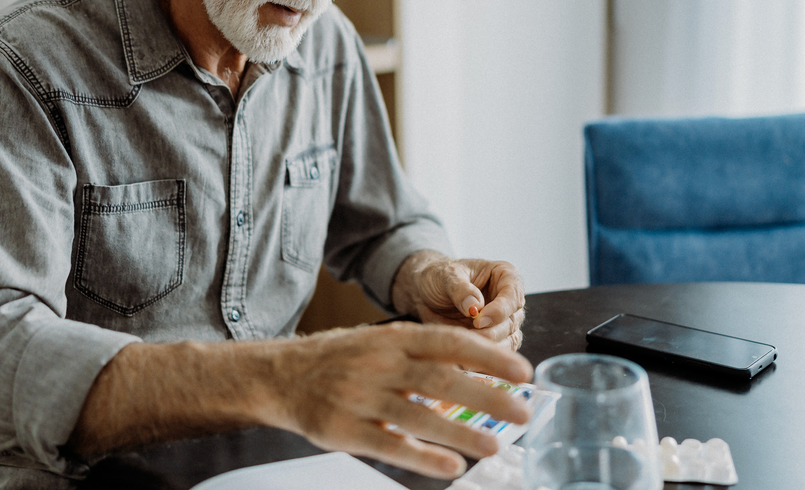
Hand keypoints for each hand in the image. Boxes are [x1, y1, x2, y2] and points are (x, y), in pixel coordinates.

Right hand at [266, 323, 532, 477]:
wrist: (281, 376)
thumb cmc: (342, 359)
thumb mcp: (382, 343)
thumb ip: (424, 355)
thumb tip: (482, 370)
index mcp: (394, 337)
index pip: (450, 342)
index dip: (489, 356)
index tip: (523, 372)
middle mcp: (379, 364)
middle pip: (441, 379)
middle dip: (486, 396)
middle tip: (522, 412)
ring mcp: (360, 397)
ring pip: (418, 415)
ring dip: (461, 432)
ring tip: (494, 446)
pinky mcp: (344, 430)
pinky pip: (389, 445)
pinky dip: (423, 457)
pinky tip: (451, 466)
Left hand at [393, 251, 525, 349]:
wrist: (426, 294)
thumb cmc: (439, 278)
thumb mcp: (445, 276)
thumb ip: (460, 289)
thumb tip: (474, 306)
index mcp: (505, 276)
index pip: (513, 295)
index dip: (499, 310)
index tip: (478, 320)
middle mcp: (509, 300)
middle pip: (511, 322)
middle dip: (490, 333)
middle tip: (467, 336)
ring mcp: (505, 322)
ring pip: (507, 342)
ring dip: (486, 348)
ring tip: (461, 346)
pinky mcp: (496, 341)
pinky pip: (496, 354)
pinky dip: (481, 359)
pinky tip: (464, 360)